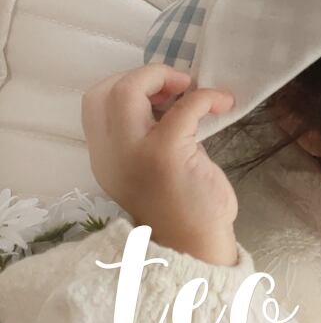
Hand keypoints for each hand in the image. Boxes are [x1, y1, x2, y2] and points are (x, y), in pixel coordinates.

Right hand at [81, 65, 238, 265]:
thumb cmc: (182, 207)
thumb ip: (148, 135)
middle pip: (105, 91)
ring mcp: (136, 153)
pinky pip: (183, 107)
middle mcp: (112, 154)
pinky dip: (205, 96)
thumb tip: (170, 96)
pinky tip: (222, 103)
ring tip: (191, 88)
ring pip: (126, 91)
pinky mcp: (166, 154)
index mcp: (107, 156)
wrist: (195, 247)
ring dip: (163, 77)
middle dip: (144, 74)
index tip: (160, 92)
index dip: (126, 83)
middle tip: (177, 85)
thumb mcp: (150, 167)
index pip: (95, 103)